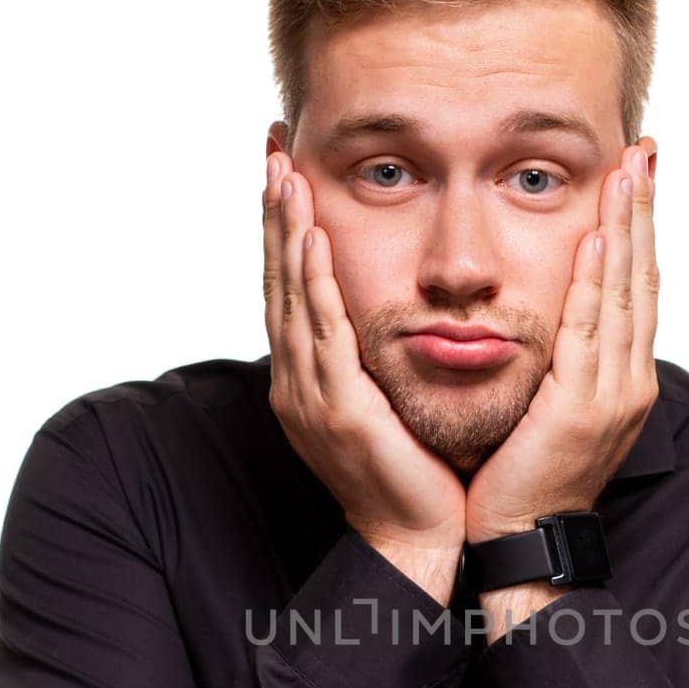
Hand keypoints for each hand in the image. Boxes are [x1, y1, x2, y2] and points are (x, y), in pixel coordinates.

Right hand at [263, 151, 466, 601]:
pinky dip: (316, 285)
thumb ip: (374, 357)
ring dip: (287, 233)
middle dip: (274, 214)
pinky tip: (315, 241)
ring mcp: (310, 397)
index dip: (283, 229)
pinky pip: (323, 336)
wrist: (416, 539)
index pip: (290, 288)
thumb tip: (386, 312)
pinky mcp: (338, 411)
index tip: (284, 171)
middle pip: (278, 281)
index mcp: (308, 379)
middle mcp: (297, 382)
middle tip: (272, 148)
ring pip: (292, 299)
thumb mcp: (386, 403)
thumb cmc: (413, 474)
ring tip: (284, 175)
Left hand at [465, 141, 658, 544]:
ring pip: (626, 296)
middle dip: (644, 213)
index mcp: (623, 381)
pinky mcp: (582, 408)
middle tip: (645, 152)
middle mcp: (629, 382)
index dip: (641, 232)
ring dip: (627, 229)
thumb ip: (561, 363)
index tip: (638, 179)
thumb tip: (556, 319)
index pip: (639, 290)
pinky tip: (597, 239)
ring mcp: (612, 395)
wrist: (521, 540)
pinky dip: (597, 283)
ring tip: (628, 173)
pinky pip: (591, 332)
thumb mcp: (550, 410)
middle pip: (644, 280)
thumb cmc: (523, 478)